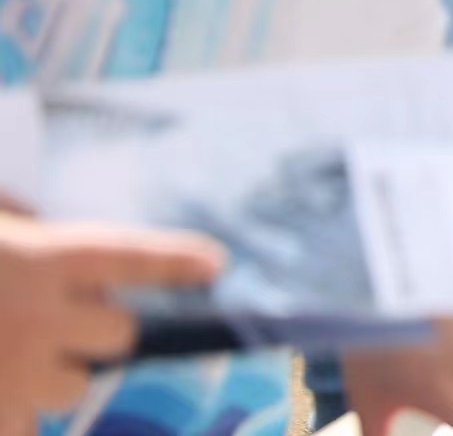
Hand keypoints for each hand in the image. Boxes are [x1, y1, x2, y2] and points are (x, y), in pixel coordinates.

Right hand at [0, 215, 223, 427]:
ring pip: (73, 387)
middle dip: (94, 329)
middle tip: (51, 321)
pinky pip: (25, 429)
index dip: (174, 262)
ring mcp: (17, 371)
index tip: (217, 265)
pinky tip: (3, 395)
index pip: (127, 257)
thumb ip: (41, 248)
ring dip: (50, 380)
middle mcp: (39, 315)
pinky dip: (14, 419)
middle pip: (118, 332)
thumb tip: (91, 275)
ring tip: (8, 362)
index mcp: (41, 260)